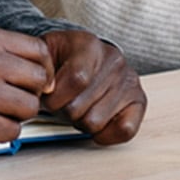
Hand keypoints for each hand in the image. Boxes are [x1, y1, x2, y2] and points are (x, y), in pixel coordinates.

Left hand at [39, 30, 146, 144]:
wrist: (84, 56)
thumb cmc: (63, 59)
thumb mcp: (45, 54)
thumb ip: (41, 69)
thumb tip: (47, 88)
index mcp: (89, 45)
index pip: (76, 80)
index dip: (55, 97)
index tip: (48, 97)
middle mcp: (114, 61)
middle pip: (80, 107)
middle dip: (64, 111)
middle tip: (65, 102)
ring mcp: (129, 81)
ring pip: (95, 122)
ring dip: (81, 121)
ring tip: (80, 107)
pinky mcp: (139, 101)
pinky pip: (125, 130)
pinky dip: (106, 134)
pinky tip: (97, 123)